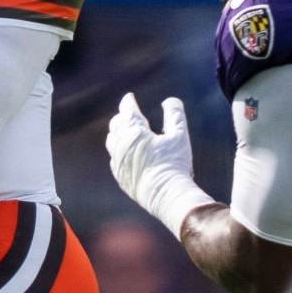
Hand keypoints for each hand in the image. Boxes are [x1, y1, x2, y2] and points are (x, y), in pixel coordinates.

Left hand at [107, 92, 196, 212]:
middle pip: (116, 125)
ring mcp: (118, 162)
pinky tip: (122, 152)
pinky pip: (113, 158)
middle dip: (122, 116)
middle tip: (127, 112)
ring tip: (121, 129)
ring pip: (112, 141)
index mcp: (135, 132)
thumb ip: (175, 114)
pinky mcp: (120, 176)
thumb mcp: (179, 135)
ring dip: (116, 132)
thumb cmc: (174, 164)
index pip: (128, 111)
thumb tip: (170, 101)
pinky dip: (117, 150)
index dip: (128, 102)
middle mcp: (122, 145)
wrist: (165, 195)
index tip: (129, 97)